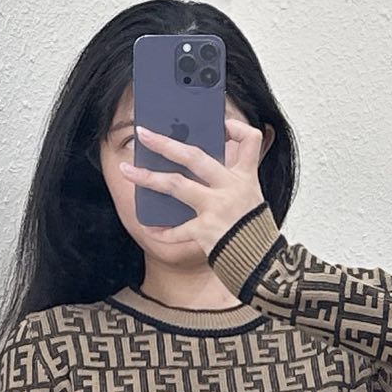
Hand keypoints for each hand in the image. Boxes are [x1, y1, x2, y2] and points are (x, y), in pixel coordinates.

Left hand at [120, 111, 268, 256]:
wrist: (264, 266)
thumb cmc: (254, 233)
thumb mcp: (253, 200)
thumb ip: (235, 182)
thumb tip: (207, 168)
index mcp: (245, 177)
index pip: (250, 140)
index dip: (237, 128)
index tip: (222, 125)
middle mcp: (232, 188)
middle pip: (195, 157)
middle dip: (165, 143)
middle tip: (143, 133)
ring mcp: (218, 208)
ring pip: (176, 184)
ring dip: (148, 177)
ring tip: (127, 171)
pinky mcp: (206, 231)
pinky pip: (177, 230)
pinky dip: (162, 231)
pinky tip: (149, 228)